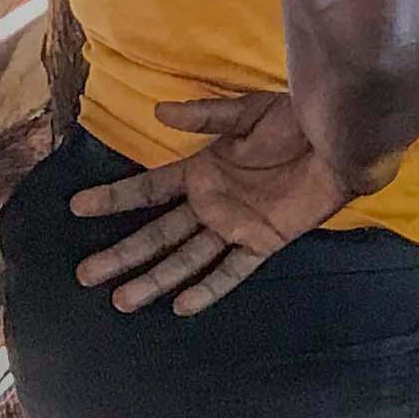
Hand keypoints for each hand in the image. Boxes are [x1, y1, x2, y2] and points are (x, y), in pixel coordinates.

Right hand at [68, 93, 350, 313]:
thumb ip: (205, 117)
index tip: (76, 206)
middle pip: (158, 234)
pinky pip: (231, 270)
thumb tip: (159, 112)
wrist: (342, 140)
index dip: (114, 198)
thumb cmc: (297, 121)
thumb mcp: (248, 112)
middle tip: (86, 274)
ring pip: (185, 258)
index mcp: (201, 171)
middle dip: (122, 254)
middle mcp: (211, 203)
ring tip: (122, 299)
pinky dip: (209, 288)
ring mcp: (234, 226)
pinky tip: (182, 305)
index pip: (148, 190)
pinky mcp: (262, 241)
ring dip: (155, 279)